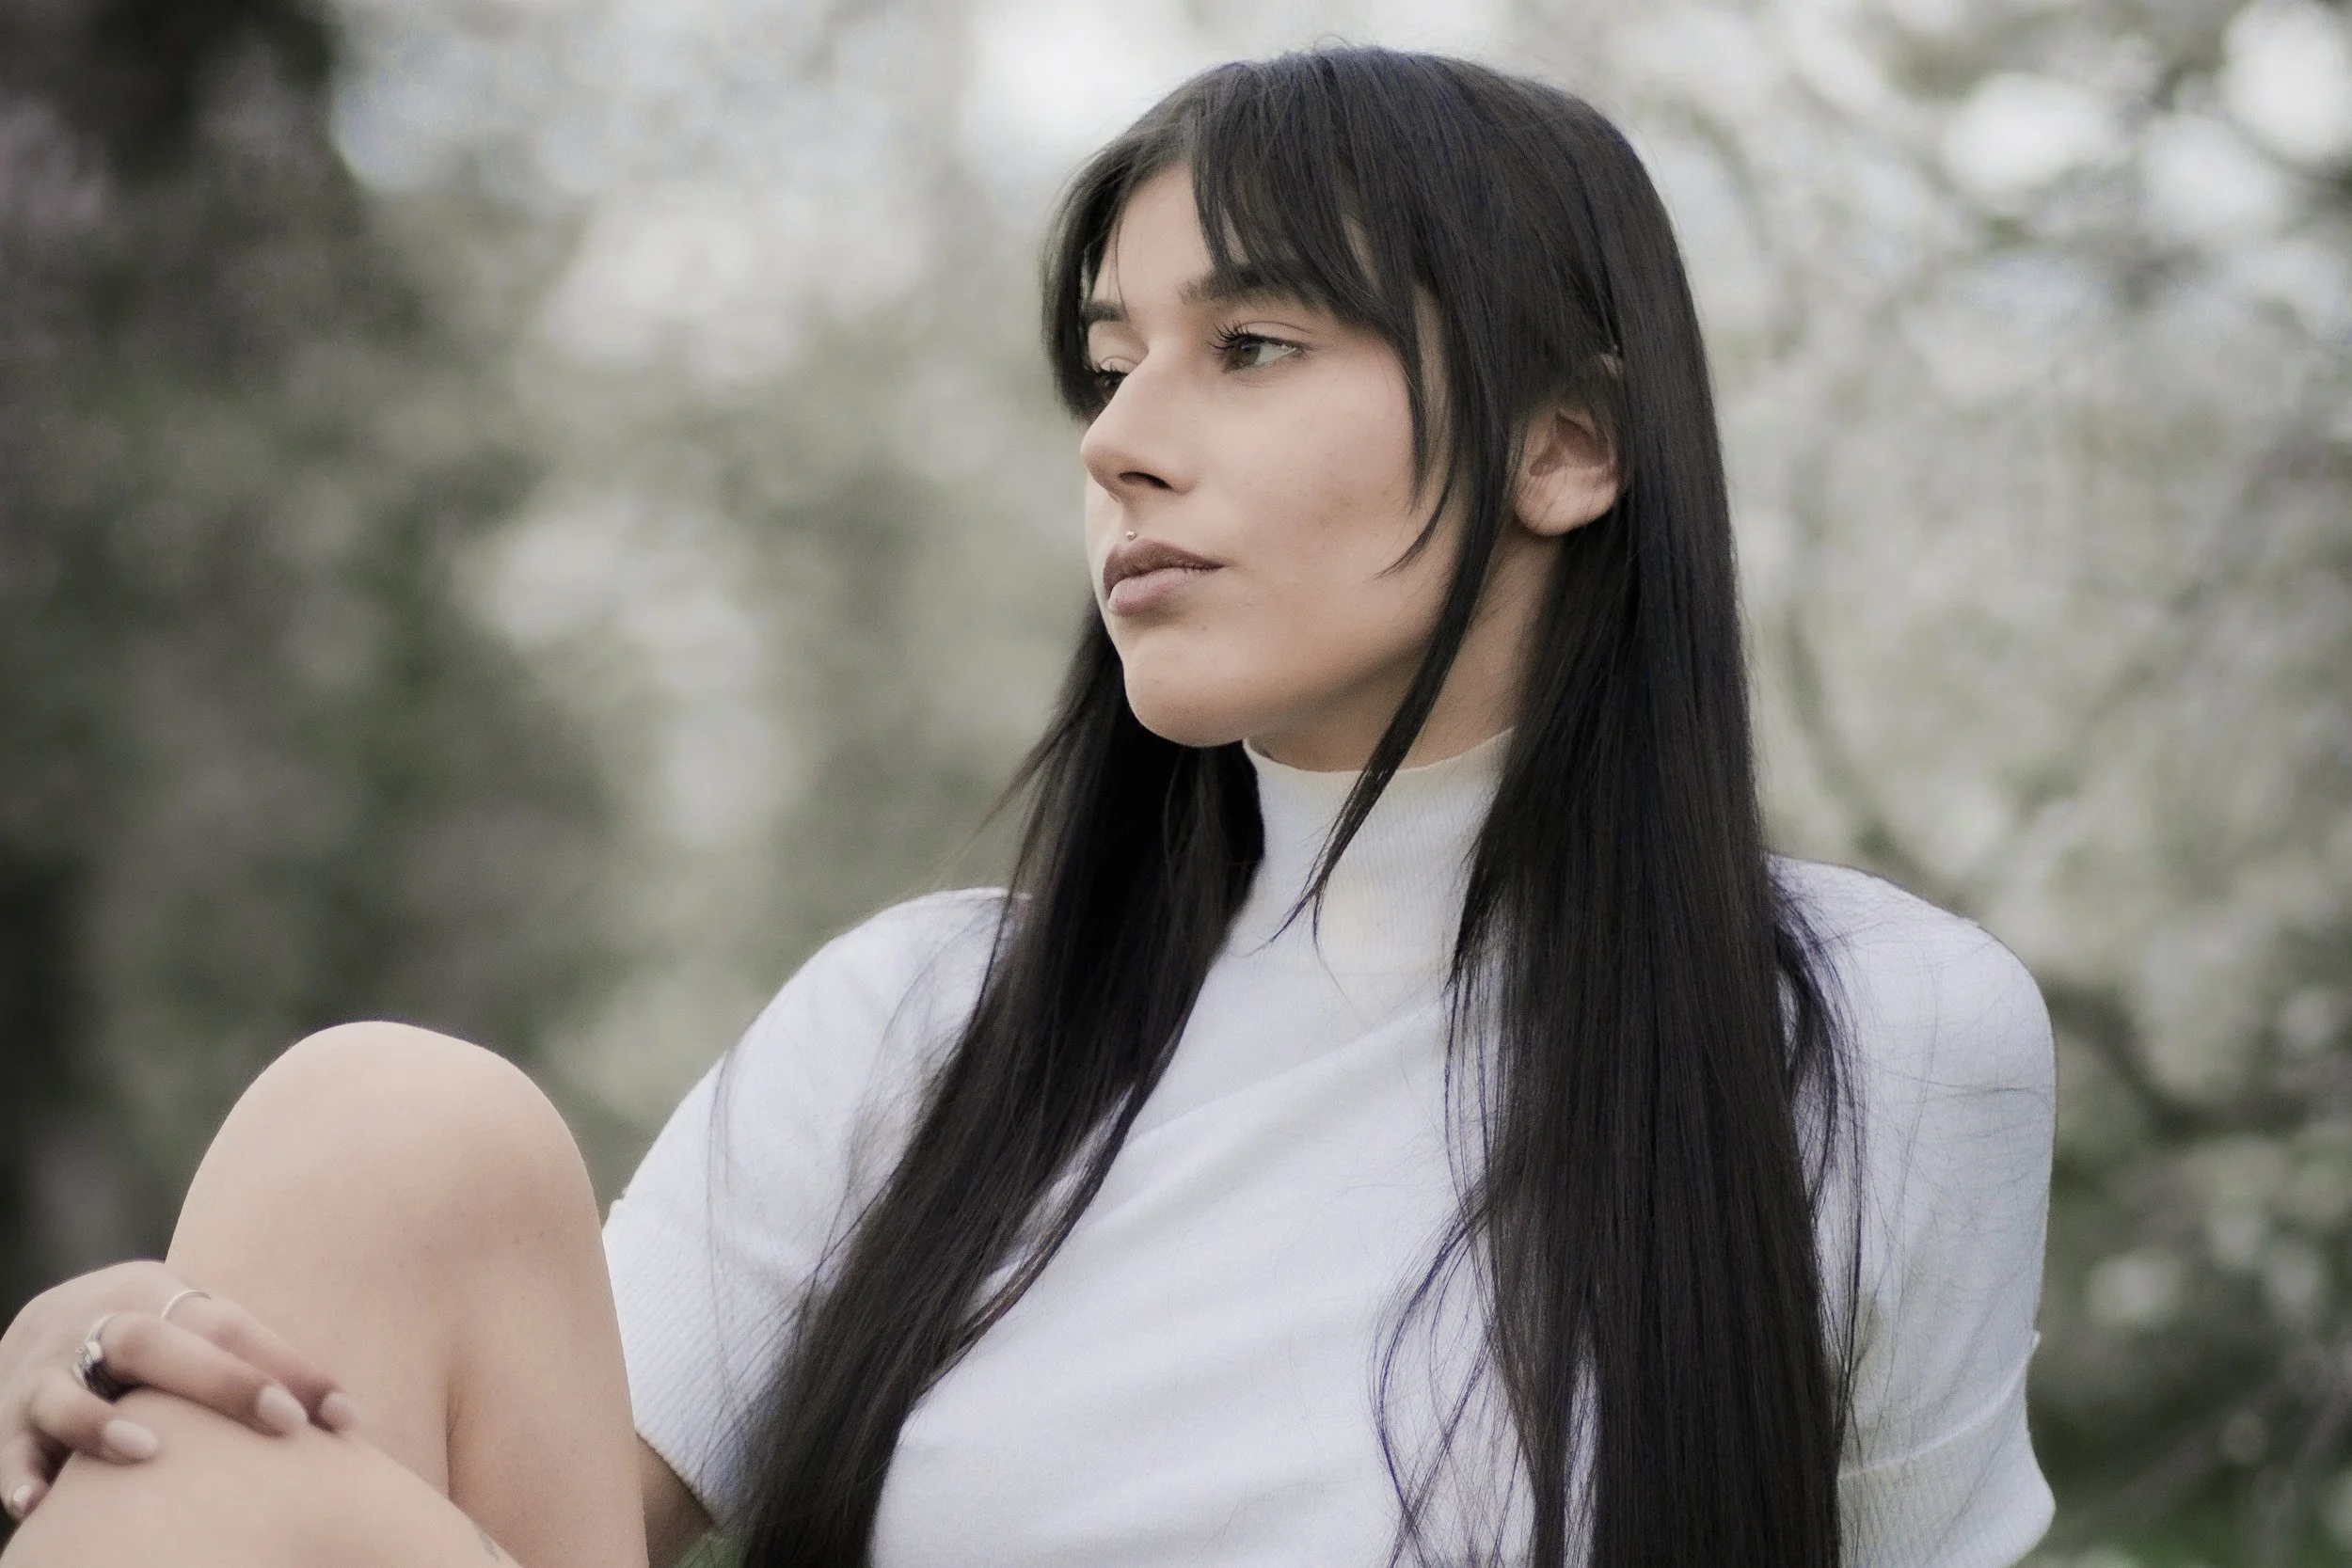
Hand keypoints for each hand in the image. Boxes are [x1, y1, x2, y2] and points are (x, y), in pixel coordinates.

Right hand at [0, 1259, 357, 1521]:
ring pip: (63, 1392)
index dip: (289, 1367)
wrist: (38, 1331)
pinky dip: (20, 1474)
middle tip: (284, 1423)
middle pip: (150, 1342)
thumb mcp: (188, 1330)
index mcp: (153, 1291)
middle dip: (222, 1382)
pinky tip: (39, 1502)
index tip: (344, 1416)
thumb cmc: (148, 1346)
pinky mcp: (1, 1418)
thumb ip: (246, 1359)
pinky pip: (6, 1447)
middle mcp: (92, 1320)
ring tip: (150, 1452)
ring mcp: (38, 1370)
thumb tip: (345, 1418)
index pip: (229, 1325)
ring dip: (102, 1424)